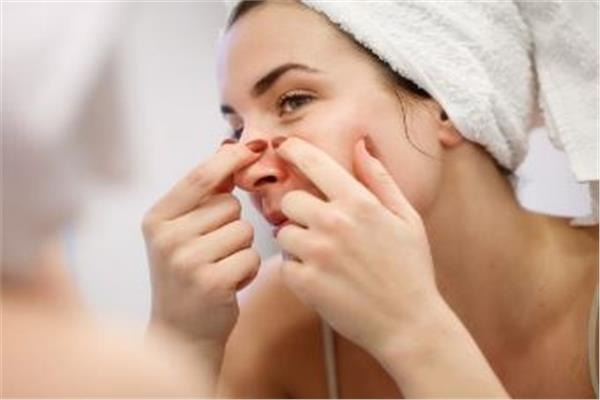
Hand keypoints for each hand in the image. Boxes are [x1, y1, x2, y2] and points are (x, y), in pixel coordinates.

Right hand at [143, 142, 261, 345]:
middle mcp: (167, 236)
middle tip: (214, 250)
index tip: (253, 148)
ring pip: (245, 230)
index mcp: (157, 217)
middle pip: (230, 205)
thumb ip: (203, 195)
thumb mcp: (182, 231)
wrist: (181, 332)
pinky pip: (251, 257)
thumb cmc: (188, 275)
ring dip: (242, 248)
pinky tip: (228, 284)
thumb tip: (233, 150)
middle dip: (234, 223)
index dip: (231, 159)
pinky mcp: (210, 282)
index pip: (201, 176)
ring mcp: (186, 260)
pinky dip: (247, 270)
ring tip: (219, 267)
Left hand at [275, 137, 440, 357]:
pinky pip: (285, 266)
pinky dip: (297, 270)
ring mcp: (318, 254)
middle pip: (289, 200)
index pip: (314, 162)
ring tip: (323, 256)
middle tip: (317, 226)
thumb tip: (360, 145)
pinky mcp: (306, 283)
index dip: (293, 150)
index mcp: (360, 203)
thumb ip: (380, 179)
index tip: (284, 148)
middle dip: (299, 210)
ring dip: (297, 242)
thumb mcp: (407, 217)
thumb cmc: (410, 269)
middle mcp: (335, 223)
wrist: (408, 323)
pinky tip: (322, 277)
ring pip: (283, 233)